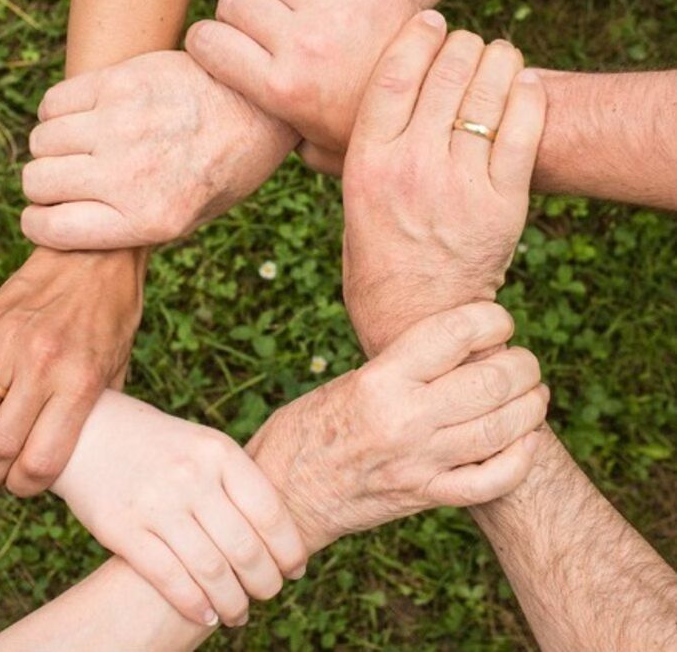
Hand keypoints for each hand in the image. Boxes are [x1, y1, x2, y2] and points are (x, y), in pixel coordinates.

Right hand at [0, 247, 144, 494]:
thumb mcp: (119, 366)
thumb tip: (79, 453)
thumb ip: (96, 411)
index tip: (24, 487)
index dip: (26, 487)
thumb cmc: (113, 315)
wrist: (94, 253)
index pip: (40, 460)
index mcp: (80, 382)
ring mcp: (7, 344)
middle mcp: (42, 366)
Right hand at [20, 51, 298, 250]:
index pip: (50, 229)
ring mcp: (121, 125)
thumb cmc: (223, 169)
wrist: (259, 107)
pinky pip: (54, 102)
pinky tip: (85, 117)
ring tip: (81, 146)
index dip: (39, 224)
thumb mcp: (189, 219)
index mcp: (148, 220)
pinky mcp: (120, 82)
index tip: (47, 215)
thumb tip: (66, 224)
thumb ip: (129, 226)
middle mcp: (129, 175)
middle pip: (37, 182)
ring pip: (41, 141)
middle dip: (44, 186)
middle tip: (68, 179)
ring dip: (52, 147)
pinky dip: (58, 113)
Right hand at [52, 393, 306, 627]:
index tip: (295, 570)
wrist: (89, 430)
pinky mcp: (123, 528)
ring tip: (239, 613)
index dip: (289, 549)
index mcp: (219, 451)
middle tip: (269, 594)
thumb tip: (280, 536)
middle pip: (245, 548)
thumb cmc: (159, 444)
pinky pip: (169, 578)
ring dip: (233, 603)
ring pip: (211, 571)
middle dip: (265, 583)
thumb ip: (237, 482)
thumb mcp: (203, 445)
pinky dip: (195, 605)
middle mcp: (192, 476)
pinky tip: (207, 615)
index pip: (270, 512)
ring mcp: (156, 503)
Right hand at [186, 0, 415, 172]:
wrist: (434, 107)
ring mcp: (336, 11)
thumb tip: (248, 131)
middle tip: (259, 29)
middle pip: (235, 0)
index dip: (204, 41)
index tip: (216, 46)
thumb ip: (277, 139)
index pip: (207, 41)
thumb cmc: (366, 133)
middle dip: (237, 14)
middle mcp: (302, 46)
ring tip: (293, 6)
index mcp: (281, 90)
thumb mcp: (315, 151)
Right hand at [247, 302, 547, 552]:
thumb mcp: (348, 382)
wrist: (283, 494)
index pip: (455, 333)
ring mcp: (419, 463)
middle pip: (492, 381)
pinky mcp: (425, 497)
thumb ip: (403, 368)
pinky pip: (491, 481)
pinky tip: (524, 441)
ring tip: (533, 394)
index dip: (492, 319)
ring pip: (503, 429)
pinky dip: (520, 459)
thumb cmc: (307, 428)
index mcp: (379, 380)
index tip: (498, 321)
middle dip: (523, 365)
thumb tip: (461, 350)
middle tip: (523, 361)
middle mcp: (404, 419)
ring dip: (531, 406)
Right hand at [342, 12, 546, 355]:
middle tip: (467, 44)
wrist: (415, 316)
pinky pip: (524, 130)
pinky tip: (524, 85)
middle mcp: (412, 167)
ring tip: (499, 57)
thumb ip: (346, 157)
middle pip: (447, 72)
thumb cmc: (376, 258)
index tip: (430, 19)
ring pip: (489, 92)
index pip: (395, 73)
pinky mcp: (502, 204)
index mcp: (367, 163)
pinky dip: (528, 96)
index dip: (417, 35)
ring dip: (499, 60)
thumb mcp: (350, 203)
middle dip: (462, 44)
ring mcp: (460, 184)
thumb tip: (329, 117)